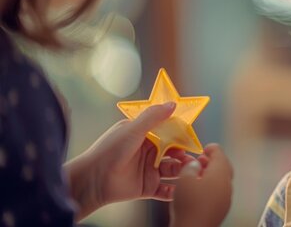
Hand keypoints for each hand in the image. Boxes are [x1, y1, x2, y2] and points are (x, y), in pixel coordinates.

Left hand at [65, 102, 195, 219]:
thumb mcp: (133, 129)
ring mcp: (149, 170)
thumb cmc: (110, 150)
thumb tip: (173, 104)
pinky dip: (174, 191)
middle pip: (173, 152)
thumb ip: (153, 117)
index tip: (191, 135)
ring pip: (173, 169)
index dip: (180, 134)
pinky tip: (180, 190)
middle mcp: (149, 152)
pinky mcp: (148, 187)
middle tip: (193, 158)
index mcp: (144, 135)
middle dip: (184, 154)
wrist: (93, 180)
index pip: (168, 132)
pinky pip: (165, 190)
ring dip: (182, 171)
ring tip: (189, 172)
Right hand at [170, 143, 232, 226]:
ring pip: (222, 180)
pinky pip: (220, 191)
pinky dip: (212, 185)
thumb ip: (191, 166)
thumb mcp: (184, 179)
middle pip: (224, 167)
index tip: (206, 147)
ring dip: (212, 174)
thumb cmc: (189, 204)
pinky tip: (199, 189)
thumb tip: (196, 164)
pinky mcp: (222, 208)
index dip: (212, 149)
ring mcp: (226, 198)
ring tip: (197, 174)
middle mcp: (227, 185)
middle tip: (201, 159)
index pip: (220, 155)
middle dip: (213, 161)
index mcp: (220, 174)